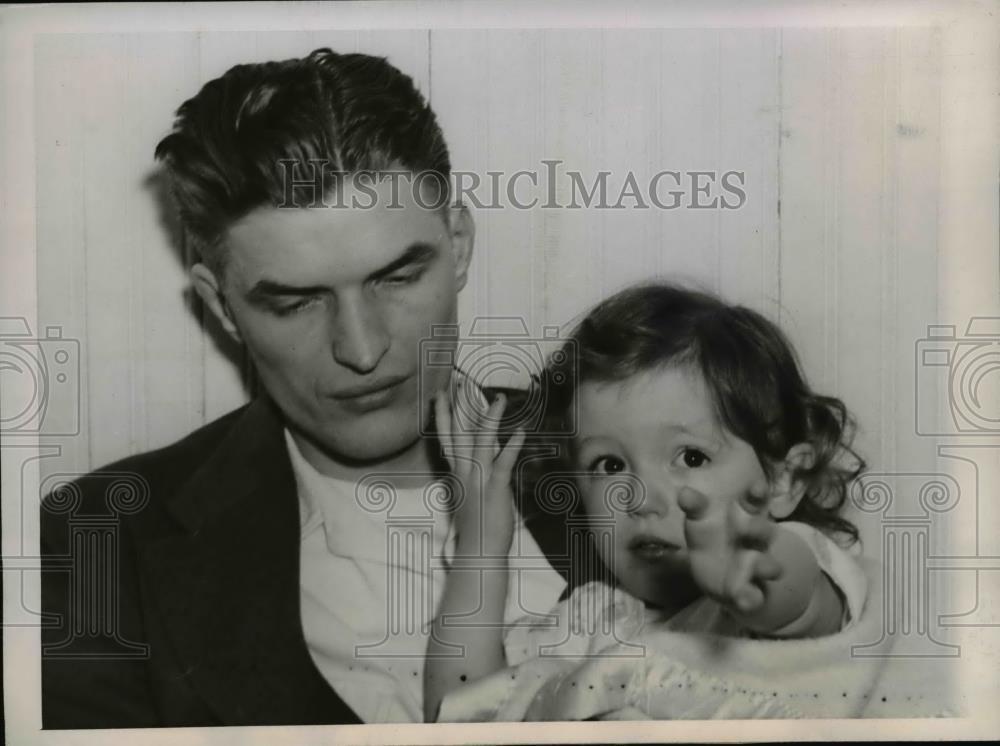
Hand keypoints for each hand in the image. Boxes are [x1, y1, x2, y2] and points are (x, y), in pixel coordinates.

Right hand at [434, 383, 524, 554]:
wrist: (478, 553)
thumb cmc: (476, 529)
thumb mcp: (468, 496)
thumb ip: (469, 476)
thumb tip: (472, 461)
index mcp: (457, 474)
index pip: (447, 438)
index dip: (443, 416)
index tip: (440, 395)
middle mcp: (464, 473)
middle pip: (457, 434)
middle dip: (457, 407)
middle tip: (457, 382)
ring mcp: (479, 480)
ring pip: (482, 443)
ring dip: (489, 419)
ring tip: (497, 398)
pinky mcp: (495, 489)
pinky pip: (503, 464)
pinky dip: (512, 447)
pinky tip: (520, 432)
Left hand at [677, 480, 782, 618]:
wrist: (714, 573)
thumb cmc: (711, 536)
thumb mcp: (700, 519)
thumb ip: (695, 506)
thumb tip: (685, 492)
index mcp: (745, 518)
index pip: (755, 503)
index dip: (758, 495)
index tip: (756, 488)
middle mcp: (756, 542)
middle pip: (765, 532)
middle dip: (758, 528)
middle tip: (743, 524)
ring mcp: (755, 567)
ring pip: (769, 566)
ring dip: (764, 565)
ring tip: (752, 563)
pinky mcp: (750, 591)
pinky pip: (756, 596)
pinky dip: (751, 598)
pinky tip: (742, 598)